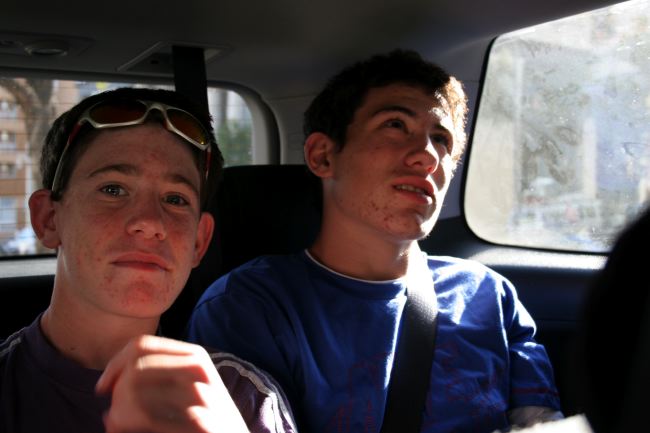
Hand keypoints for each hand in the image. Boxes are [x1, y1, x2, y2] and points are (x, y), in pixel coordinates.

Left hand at [96, 335, 249, 432]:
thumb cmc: (205, 416)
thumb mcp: (188, 386)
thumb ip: (158, 374)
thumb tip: (108, 382)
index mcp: (194, 355)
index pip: (141, 345)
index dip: (114, 365)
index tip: (102, 388)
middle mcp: (199, 370)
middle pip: (136, 368)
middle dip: (116, 393)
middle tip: (111, 415)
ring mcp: (202, 396)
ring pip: (138, 395)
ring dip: (119, 414)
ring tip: (116, 425)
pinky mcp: (201, 424)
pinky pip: (151, 421)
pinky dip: (129, 427)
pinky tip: (125, 432)